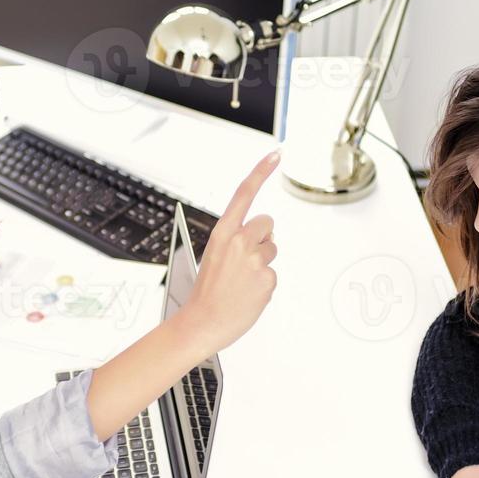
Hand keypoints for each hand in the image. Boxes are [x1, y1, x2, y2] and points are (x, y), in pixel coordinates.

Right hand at [176, 150, 280, 355]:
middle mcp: (240, 242)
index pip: (244, 194)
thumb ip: (238, 239)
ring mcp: (255, 260)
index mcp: (222, 232)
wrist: (203, 322)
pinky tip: (247, 293)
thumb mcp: (216, 256)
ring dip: (263, 262)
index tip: (275, 154)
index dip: (261, 171)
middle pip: (268, 223)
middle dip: (262, 237)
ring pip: (273, 249)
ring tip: (243, 281)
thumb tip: (267, 233)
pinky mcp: (267, 279)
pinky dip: (263, 284)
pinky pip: (273, 274)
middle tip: (246, 259)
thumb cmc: (207, 292)